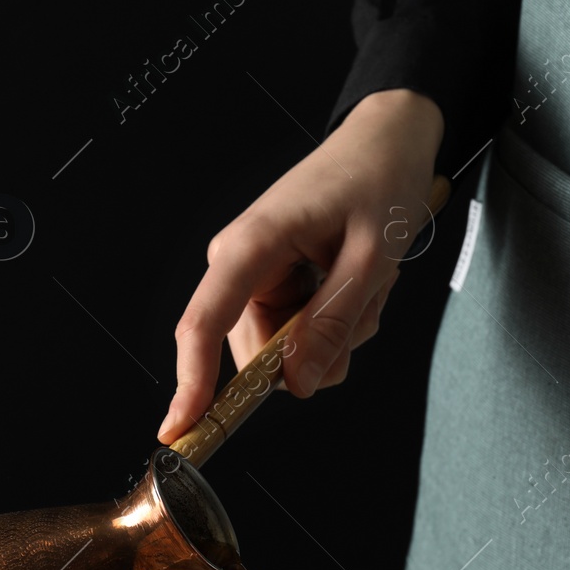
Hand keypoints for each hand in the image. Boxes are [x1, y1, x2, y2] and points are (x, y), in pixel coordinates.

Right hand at [156, 88, 443, 442]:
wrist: (388, 140)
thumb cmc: (378, 179)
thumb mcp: (371, 257)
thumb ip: (332, 323)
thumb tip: (296, 384)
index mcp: (249, 245)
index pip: (203, 325)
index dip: (191, 383)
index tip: (182, 429)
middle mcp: (239, 262)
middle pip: (256, 352)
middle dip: (316, 350)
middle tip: (363, 307)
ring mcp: (256, 273)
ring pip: (284, 348)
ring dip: (336, 332)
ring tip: (366, 282)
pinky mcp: (275, 280)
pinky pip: (300, 331)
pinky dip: (338, 320)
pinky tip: (359, 282)